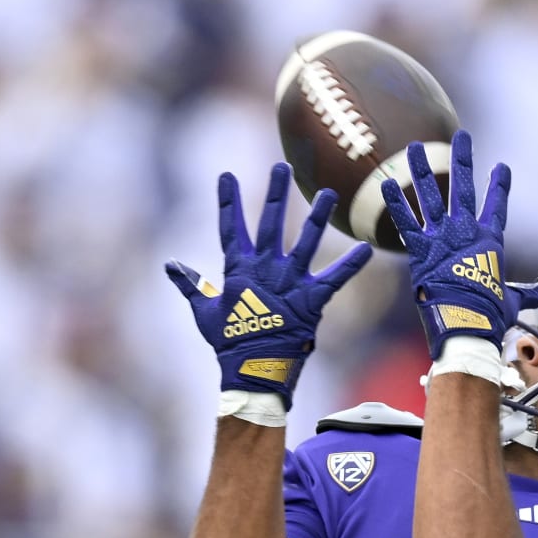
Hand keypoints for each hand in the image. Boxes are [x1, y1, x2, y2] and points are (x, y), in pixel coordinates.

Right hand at [166, 164, 372, 409]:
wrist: (252, 370)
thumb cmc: (228, 343)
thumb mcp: (204, 311)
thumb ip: (190, 285)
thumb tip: (170, 265)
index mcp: (238, 270)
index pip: (230, 228)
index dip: (228, 202)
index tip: (226, 176)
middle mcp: (265, 269)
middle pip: (269, 222)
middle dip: (275, 193)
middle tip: (281, 167)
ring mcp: (289, 282)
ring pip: (306, 241)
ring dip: (318, 216)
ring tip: (329, 194)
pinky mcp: (311, 300)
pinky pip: (335, 278)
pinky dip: (351, 264)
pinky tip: (367, 248)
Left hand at [381, 130, 537, 352]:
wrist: (467, 325)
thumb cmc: (490, 316)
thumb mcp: (512, 302)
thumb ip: (524, 294)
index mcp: (490, 242)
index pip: (497, 207)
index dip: (500, 187)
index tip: (501, 167)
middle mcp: (466, 232)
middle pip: (464, 187)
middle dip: (462, 159)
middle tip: (462, 136)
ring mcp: (443, 238)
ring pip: (431, 195)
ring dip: (422, 170)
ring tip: (415, 147)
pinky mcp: (420, 250)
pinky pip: (405, 221)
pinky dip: (395, 202)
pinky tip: (385, 182)